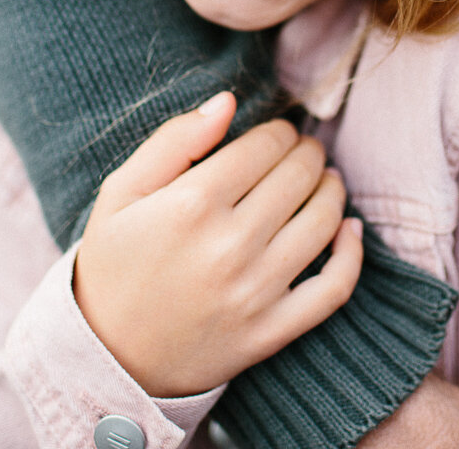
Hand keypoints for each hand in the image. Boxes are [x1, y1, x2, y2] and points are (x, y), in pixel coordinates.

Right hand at [73, 91, 363, 396]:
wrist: (107, 356)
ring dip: (332, 189)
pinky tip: (348, 230)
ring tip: (324, 178)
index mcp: (190, 204)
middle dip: (306, 152)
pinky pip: (333, 289)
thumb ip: (174, 141)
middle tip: (302, 150)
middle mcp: (229, 246)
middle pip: (298, 176)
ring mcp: (255, 291)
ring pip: (323, 221)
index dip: (279, 131)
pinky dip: (351, 254)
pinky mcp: (272, 331)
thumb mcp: (121, 193)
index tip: (277, 132)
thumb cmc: (114, 264)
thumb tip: (228, 101)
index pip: (264, 145)